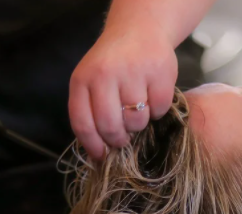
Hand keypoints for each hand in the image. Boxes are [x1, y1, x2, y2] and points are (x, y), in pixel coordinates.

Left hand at [68, 25, 177, 158]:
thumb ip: (91, 111)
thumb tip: (99, 152)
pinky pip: (159, 109)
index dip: (93, 145)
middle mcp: (105, 74)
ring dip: (140, 123)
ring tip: (138, 110)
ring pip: (137, 120)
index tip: (102, 156)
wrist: (139, 30)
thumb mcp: (91, 82)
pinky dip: (158, 111)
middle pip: (110, 126)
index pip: (83, 123)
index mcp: (82, 80)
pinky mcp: (159, 72)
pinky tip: (153, 98)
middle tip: (124, 138)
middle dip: (119, 139)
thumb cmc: (113, 65)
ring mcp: (133, 72)